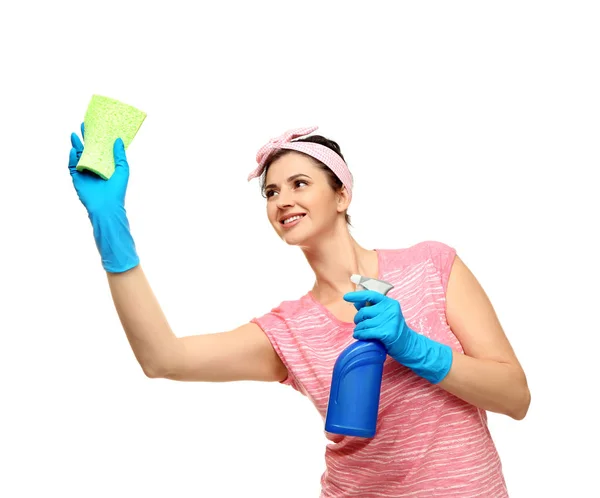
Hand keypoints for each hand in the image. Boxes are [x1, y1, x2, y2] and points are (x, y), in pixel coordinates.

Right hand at [68, 123, 138, 272]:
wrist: (107, 207)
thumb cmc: (117, 190)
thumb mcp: (122, 169)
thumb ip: (120, 155)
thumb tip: (118, 139)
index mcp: (106, 165)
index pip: (101, 148)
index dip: (98, 137)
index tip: (97, 125)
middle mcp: (95, 167)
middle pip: (88, 149)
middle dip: (85, 138)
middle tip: (83, 125)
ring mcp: (85, 173)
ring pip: (78, 156)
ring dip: (76, 145)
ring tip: (75, 134)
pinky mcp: (77, 179)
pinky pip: (72, 166)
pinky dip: (72, 158)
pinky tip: (73, 150)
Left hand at [343, 290, 452, 383]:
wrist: (408, 345)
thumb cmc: (393, 329)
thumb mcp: (385, 315)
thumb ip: (372, 308)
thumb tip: (356, 302)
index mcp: (389, 303)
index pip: (371, 295)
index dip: (357, 295)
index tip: (346, 297)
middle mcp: (390, 310)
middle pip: (364, 311)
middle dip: (358, 319)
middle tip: (359, 324)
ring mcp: (390, 321)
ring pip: (364, 324)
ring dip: (358, 329)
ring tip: (359, 332)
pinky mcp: (387, 332)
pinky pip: (367, 332)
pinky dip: (360, 335)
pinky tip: (359, 336)